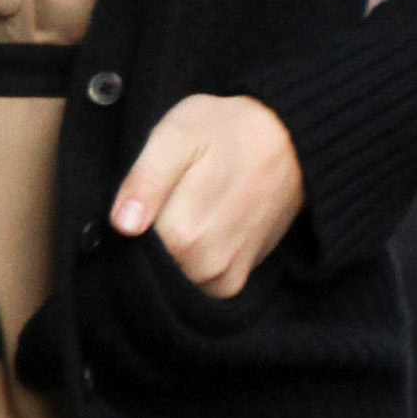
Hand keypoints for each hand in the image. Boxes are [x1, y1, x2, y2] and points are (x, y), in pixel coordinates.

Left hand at [112, 94, 303, 298]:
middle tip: (171, 196)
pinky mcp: (234, 282)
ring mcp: (222, 278)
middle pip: (150, 264)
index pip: (127, 246)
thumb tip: (124, 226)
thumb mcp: (178, 135)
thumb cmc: (228, 130)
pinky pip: (196, 287)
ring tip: (190, 208)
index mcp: (182, 233)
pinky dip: (190, 266)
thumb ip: (147, 180)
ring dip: (172, 252)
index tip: (147, 195)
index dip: (129, 220)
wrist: (292, 143)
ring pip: (172, 277)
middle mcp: (204, 265)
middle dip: (151, 237)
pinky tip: (201, 231)